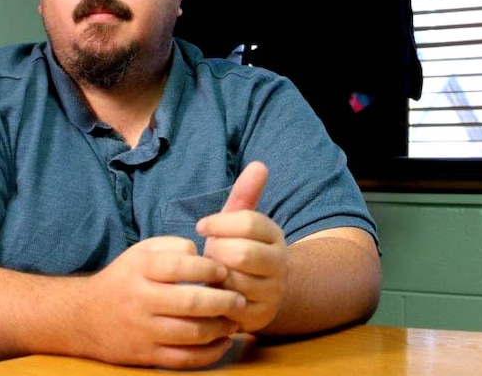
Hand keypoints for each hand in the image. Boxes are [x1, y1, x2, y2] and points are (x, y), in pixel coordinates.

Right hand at [82, 235, 245, 368]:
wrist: (85, 316)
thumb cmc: (124, 278)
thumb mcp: (142, 252)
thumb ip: (172, 246)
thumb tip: (201, 253)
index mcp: (140, 270)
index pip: (179, 266)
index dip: (208, 268)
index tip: (225, 270)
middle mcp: (140, 300)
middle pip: (189, 303)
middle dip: (222, 301)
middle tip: (240, 298)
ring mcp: (143, 331)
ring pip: (190, 334)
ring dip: (219, 328)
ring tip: (234, 319)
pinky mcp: (147, 355)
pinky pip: (184, 359)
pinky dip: (209, 353)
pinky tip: (223, 341)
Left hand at [197, 161, 288, 332]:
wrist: (261, 291)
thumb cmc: (240, 248)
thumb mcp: (241, 221)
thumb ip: (246, 193)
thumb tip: (259, 164)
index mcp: (275, 235)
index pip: (248, 222)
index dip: (219, 223)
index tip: (202, 226)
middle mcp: (279, 264)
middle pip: (242, 253)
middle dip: (216, 252)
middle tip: (207, 253)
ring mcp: (272, 292)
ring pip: (234, 281)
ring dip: (214, 276)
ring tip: (210, 271)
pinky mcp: (259, 316)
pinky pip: (229, 306)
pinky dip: (215, 297)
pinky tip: (211, 290)